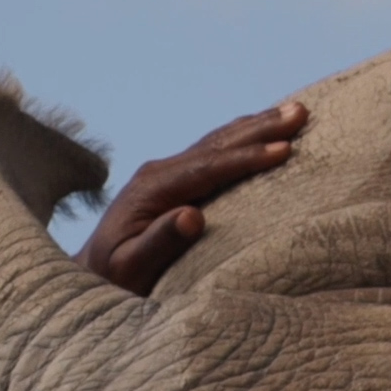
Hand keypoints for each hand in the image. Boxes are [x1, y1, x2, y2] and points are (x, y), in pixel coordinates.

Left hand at [79, 103, 308, 294]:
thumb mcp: (131, 267)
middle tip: (300, 111)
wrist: (90, 274)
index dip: (248, 157)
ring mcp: (165, 173)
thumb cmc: (113, 279)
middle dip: (261, 127)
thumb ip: (159, 242)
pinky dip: (242, 139)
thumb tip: (192, 216)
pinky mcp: (172, 180)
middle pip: (218, 144)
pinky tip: (261, 131)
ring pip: (218, 142)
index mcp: (153, 188)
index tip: (284, 149)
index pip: (209, 167)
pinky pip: (214, 153)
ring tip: (294, 110)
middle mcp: (159, 172)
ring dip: (257, 125)